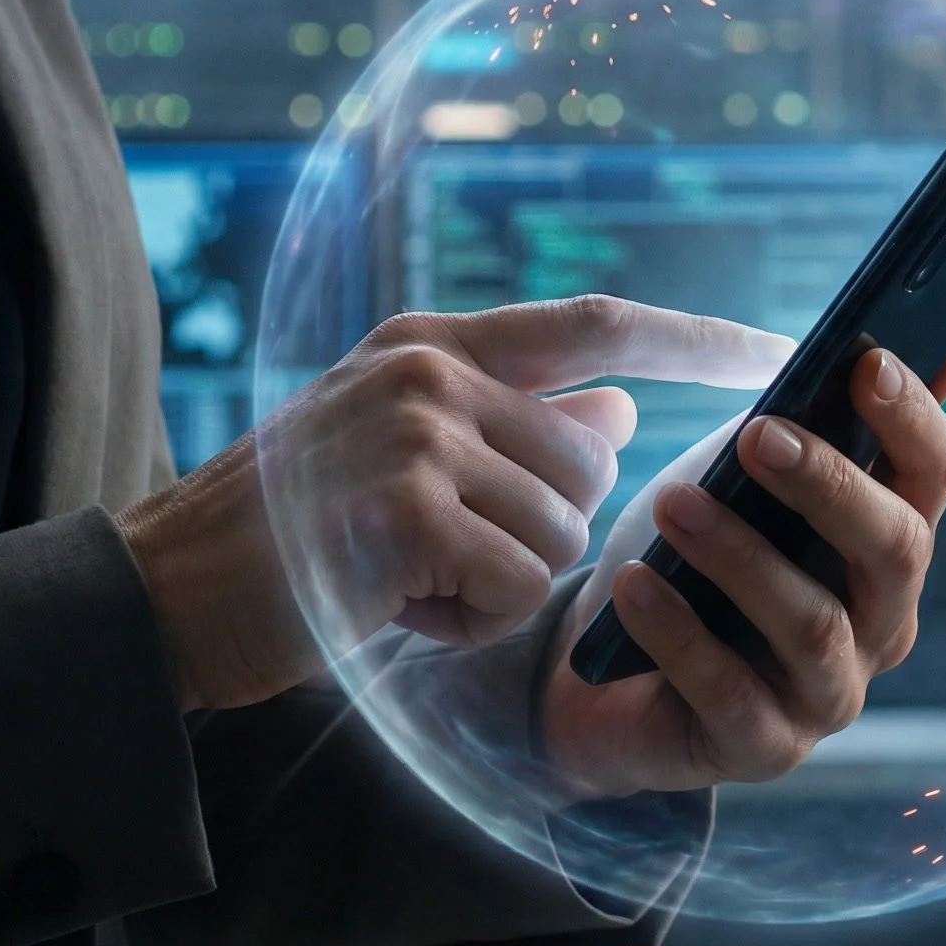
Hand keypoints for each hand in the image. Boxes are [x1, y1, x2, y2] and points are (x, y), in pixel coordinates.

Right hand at [117, 296, 790, 713]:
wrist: (161, 596)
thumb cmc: (290, 533)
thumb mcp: (402, 451)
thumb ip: (510, 424)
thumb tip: (622, 411)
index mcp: (434, 343)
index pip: (601, 324)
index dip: (701, 339)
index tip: (784, 353)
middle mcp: (432, 370)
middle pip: (590, 463)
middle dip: (539, 531)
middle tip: (434, 552)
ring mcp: (417, 433)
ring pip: (560, 531)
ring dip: (497, 583)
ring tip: (403, 577)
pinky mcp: (408, 511)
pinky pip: (518, 585)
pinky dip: (469, 621)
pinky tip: (395, 608)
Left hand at [541, 340, 945, 798]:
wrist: (607, 674)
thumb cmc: (698, 555)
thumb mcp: (756, 475)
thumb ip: (832, 417)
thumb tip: (944, 338)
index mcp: (889, 542)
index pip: (934, 475)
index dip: (913, 417)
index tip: (866, 360)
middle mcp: (881, 622)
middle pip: (894, 549)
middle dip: (830, 485)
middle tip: (760, 435)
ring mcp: (828, 694)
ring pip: (811, 622)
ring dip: (739, 554)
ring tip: (670, 504)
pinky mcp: (762, 748)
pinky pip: (728, 691)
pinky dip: (678, 631)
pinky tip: (632, 584)